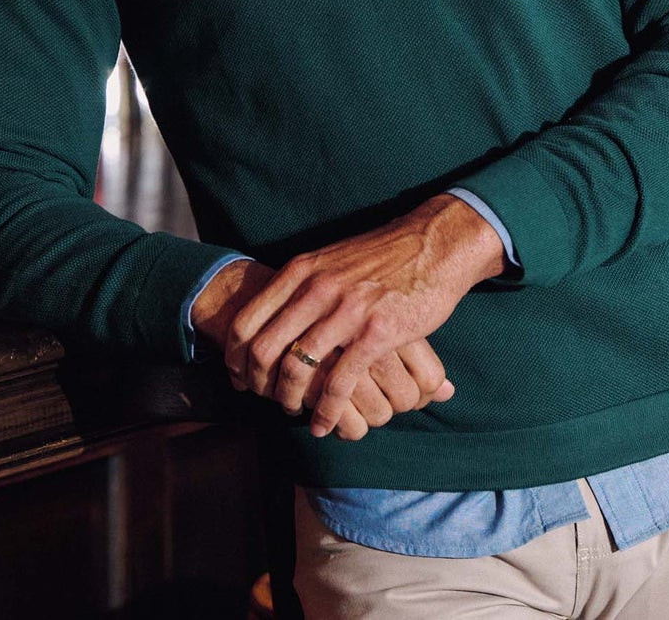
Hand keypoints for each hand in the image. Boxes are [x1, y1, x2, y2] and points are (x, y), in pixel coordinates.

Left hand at [224, 196, 504, 438]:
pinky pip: (339, 382)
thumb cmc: (383, 256)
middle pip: (263, 349)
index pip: (247, 320)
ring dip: (289, 400)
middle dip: (257, 383)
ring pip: (296, 368)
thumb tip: (274, 308)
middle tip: (262, 399)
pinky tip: (324, 424)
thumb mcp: (331, 258)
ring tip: (294, 414)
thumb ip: (303, 282)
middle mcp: (316, 289)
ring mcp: (346, 311)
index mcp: (301, 271)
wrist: (433, 244)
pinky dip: (326, 410)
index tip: (238, 376)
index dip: (235, 356)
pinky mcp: (376, 333)